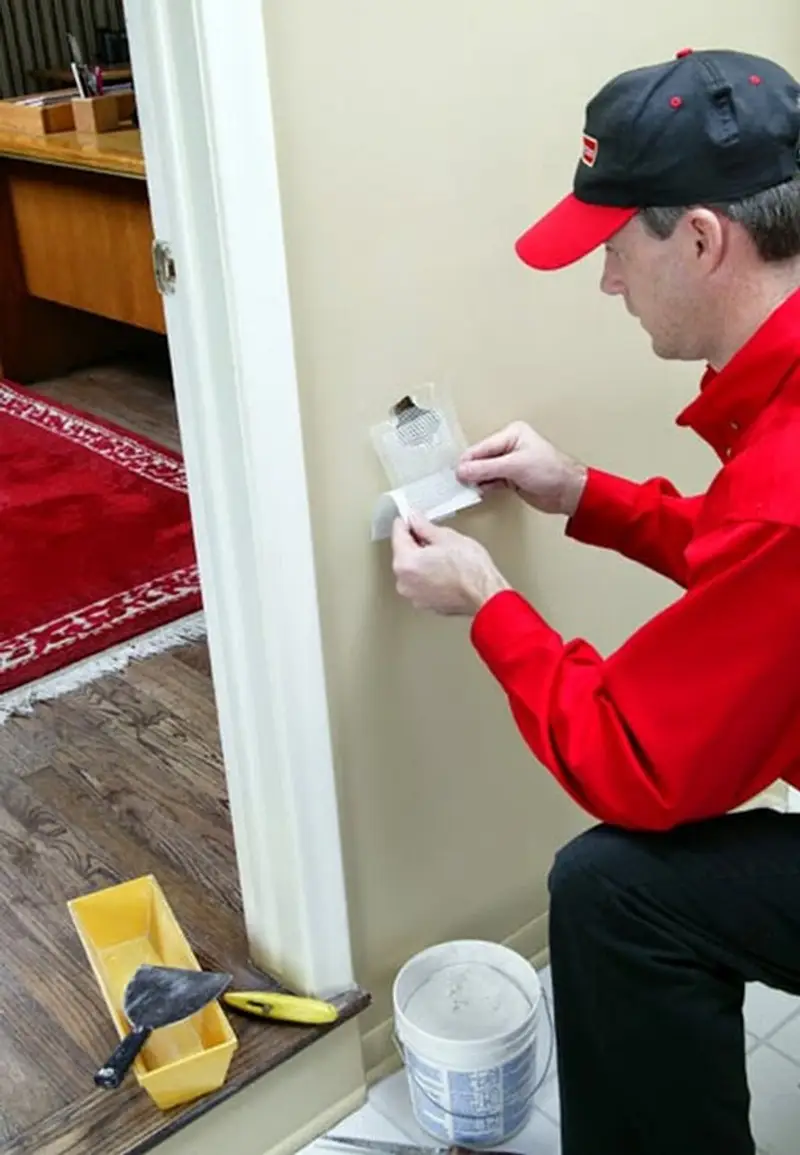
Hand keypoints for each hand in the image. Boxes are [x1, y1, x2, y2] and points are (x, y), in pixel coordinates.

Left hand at [391, 513, 508, 615]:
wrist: (486, 595)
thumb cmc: (470, 570)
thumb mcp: (446, 537)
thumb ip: (424, 526)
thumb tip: (414, 519)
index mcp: (405, 563)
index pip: (397, 534)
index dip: (407, 521)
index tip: (412, 516)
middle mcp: (404, 582)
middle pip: (403, 554)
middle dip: (416, 543)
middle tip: (435, 537)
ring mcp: (415, 596)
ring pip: (413, 570)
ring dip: (422, 560)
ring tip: (444, 556)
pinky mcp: (427, 604)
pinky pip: (422, 584)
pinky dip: (429, 575)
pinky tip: (446, 570)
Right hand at [457, 421, 586, 516]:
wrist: (569, 492)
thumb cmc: (552, 471)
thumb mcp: (515, 467)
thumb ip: (486, 469)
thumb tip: (463, 470)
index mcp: (512, 434)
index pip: (482, 447)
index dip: (468, 461)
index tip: (458, 473)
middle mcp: (510, 446)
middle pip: (481, 458)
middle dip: (471, 470)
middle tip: (461, 482)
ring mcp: (510, 463)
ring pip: (484, 470)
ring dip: (477, 479)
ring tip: (468, 487)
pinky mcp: (512, 478)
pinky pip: (491, 481)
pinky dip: (484, 486)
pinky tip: (479, 490)